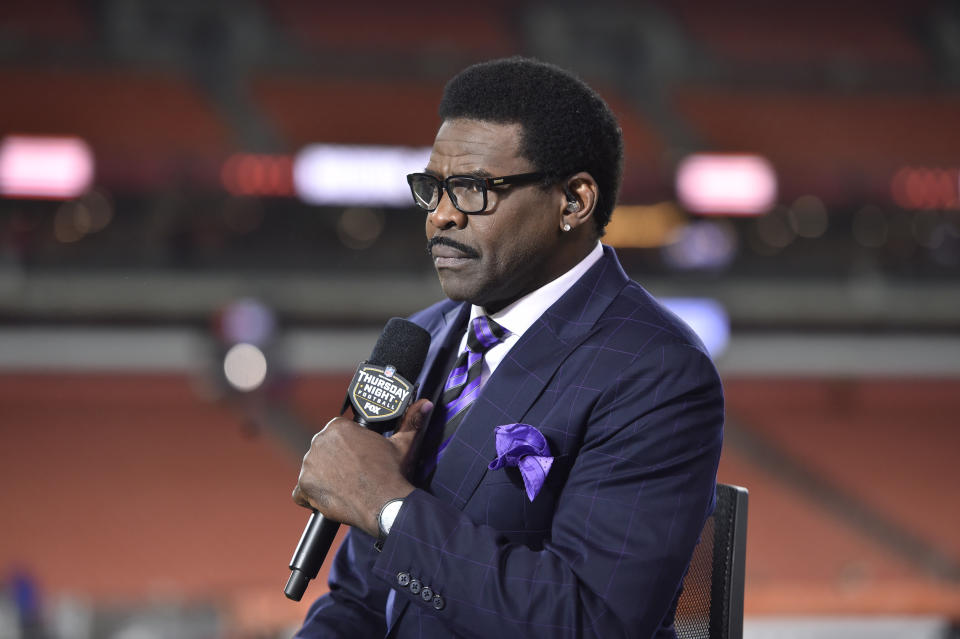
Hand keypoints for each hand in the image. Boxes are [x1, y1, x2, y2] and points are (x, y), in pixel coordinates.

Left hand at [292, 399, 432, 536]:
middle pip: (322, 453)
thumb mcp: (403, 443)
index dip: (346, 448)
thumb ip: (412, 420)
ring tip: (344, 488)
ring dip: (323, 480)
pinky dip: (311, 498)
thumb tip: (425, 404)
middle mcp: (319, 441)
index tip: (357, 459)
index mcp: (338, 427)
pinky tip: (329, 500)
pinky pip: (300, 493)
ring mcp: (309, 464)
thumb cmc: (391, 472)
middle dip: (333, 463)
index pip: (334, 435)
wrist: (384, 502)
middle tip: (352, 475)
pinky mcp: (304, 486)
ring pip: (312, 472)